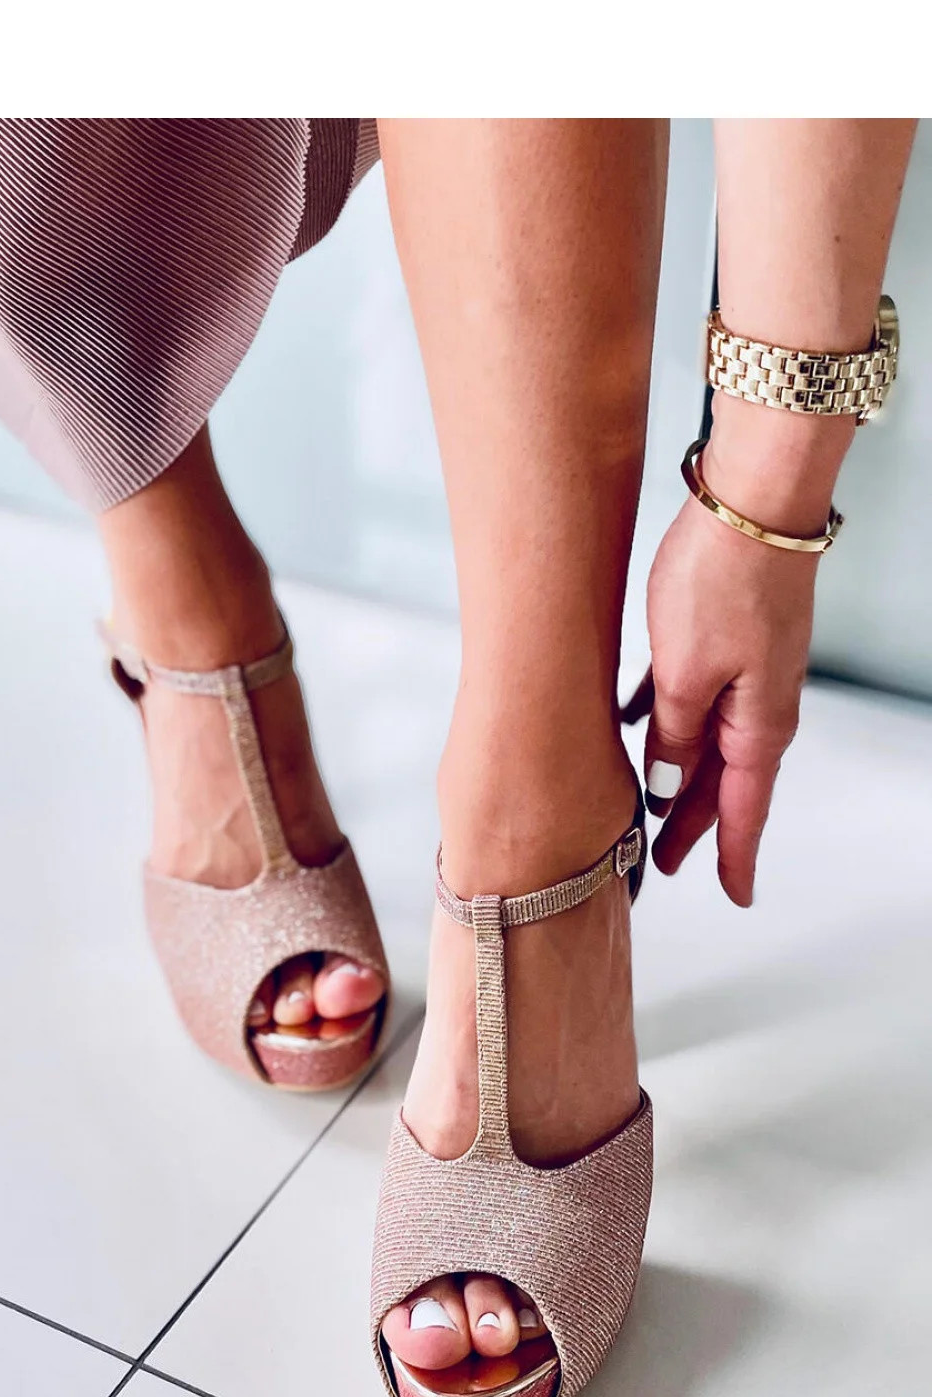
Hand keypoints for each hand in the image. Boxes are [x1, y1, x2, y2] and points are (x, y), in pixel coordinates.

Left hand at [624, 423, 831, 906]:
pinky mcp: (730, 636)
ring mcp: (749, 669)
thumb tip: (666, 789)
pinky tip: (635, 720)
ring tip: (644, 808)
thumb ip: (673, 738)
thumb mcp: (684, 674)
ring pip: (706, 739)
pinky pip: (695, 694)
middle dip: (690, 823)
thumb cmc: (720, 582)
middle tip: (659, 864)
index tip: (734, 897)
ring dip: (676, 774)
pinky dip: (666, 717)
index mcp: (757, 725)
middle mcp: (762, 704)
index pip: (742, 811)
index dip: (730, 856)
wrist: (752, 499)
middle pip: (722, 781)